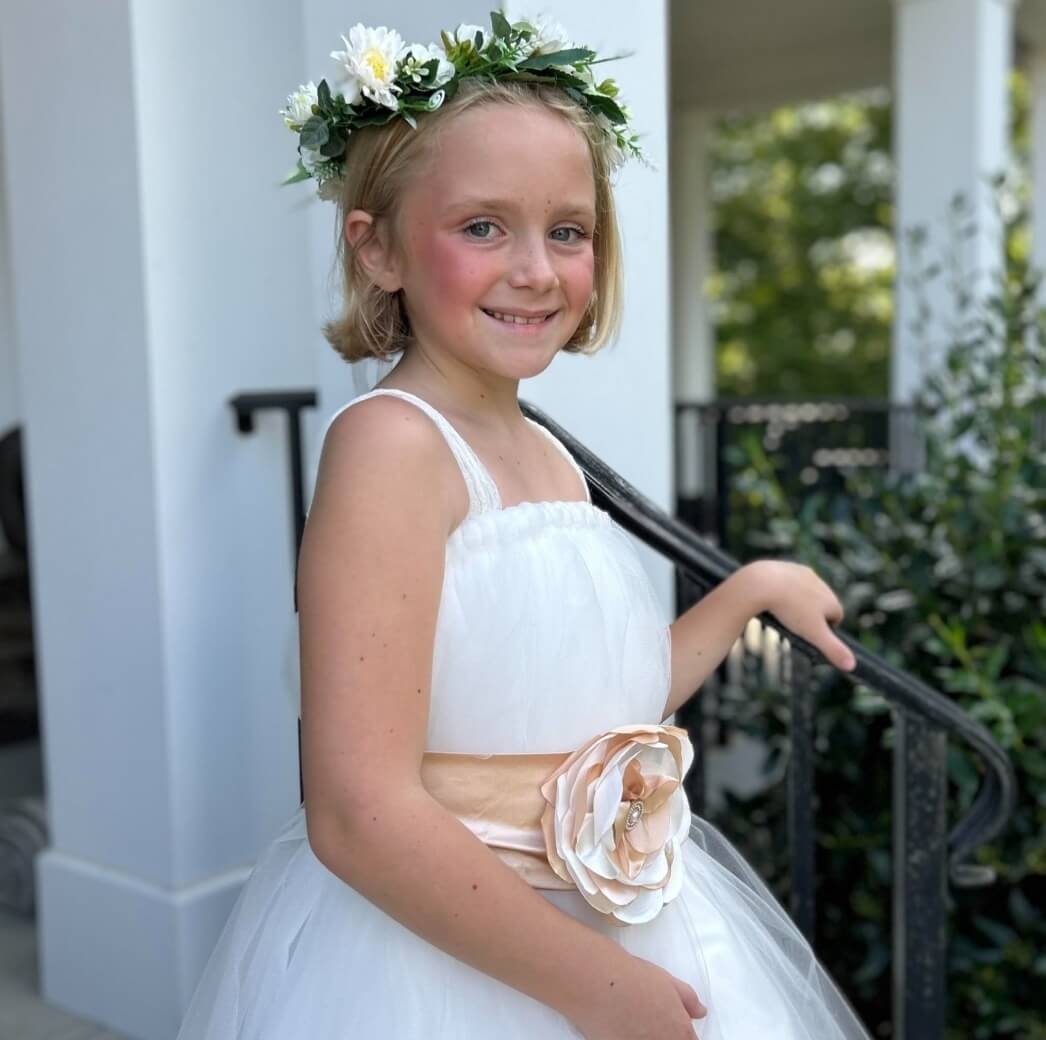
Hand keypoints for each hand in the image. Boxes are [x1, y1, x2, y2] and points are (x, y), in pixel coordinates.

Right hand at [569, 953, 706, 1039]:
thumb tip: (700, 1011)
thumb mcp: (668, 981)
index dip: (681, 1034)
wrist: (600, 983)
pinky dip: (625, 1037)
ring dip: (644, 1036)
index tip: (672, 1027)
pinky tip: (618, 1027)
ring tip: (631, 1021)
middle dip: (663, 1035)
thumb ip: (688, 999)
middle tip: (648, 1021)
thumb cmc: (634, 978)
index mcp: (680, 1032)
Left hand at [749, 560, 855, 671]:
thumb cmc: (790, 610)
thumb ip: (833, 650)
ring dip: (799, 601)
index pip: (837, 616)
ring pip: (805, 592)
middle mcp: (821, 584)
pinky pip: (789, 582)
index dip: (826, 627)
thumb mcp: (814, 634)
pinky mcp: (786, 566)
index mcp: (831, 599)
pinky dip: (784, 590)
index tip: (812, 635)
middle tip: (797, 624)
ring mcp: (803, 573)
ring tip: (784, 612)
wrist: (764, 583)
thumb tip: (852, 666)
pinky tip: (773, 597)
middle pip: (822, 603)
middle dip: (813, 614)